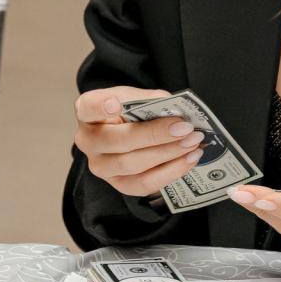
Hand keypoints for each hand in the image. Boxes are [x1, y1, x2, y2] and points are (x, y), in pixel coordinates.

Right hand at [74, 86, 210, 198]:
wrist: (128, 131)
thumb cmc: (129, 111)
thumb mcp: (136, 97)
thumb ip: (150, 100)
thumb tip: (175, 109)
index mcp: (87, 111)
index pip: (90, 107)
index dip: (101, 107)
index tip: (115, 104)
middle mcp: (88, 140)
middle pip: (118, 141)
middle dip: (155, 135)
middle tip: (184, 128)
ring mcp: (100, 166)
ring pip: (132, 165)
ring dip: (168, 154)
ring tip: (192, 144)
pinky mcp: (118, 184)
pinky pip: (144, 184)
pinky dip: (170, 172)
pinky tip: (188, 159)